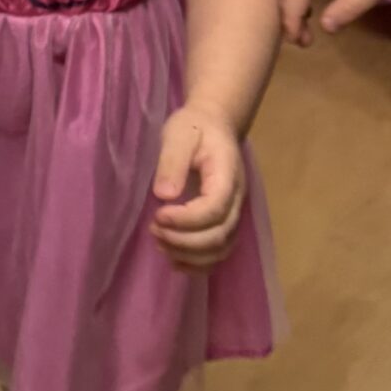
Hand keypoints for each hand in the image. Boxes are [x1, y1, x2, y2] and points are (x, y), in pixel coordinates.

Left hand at [150, 102, 246, 270]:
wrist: (214, 126)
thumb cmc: (194, 128)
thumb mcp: (179, 133)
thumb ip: (172, 161)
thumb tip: (164, 195)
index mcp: (228, 177)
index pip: (214, 209)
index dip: (186, 220)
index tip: (158, 214)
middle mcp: (237, 201)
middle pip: (219, 235)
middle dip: (183, 241)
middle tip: (153, 229)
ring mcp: (234, 214)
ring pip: (220, 250)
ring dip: (189, 254)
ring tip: (159, 242)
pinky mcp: (225, 223)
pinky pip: (219, 254)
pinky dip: (198, 264)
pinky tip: (174, 260)